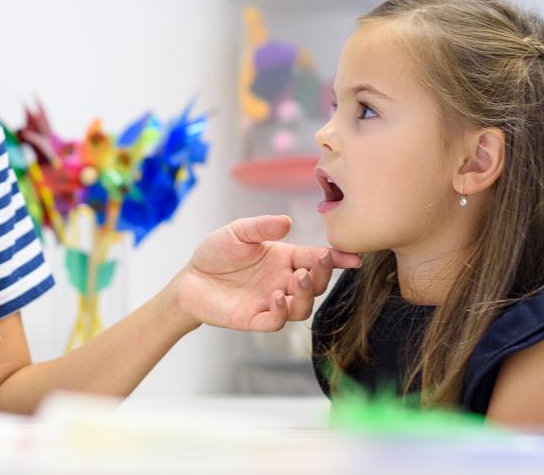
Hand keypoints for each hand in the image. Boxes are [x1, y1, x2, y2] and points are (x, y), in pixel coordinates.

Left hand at [174, 215, 360, 331]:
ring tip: (297, 279)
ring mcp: (271, 302)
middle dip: (323, 276)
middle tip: (317, 265)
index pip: (317, 259)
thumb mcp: (238, 232)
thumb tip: (288, 221)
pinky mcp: (255, 318)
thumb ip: (262, 227)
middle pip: (317, 284)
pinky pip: (277, 321)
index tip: (354, 257)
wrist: (190, 278)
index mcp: (285, 258)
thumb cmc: (216, 253)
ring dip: (306, 295)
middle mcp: (283, 281)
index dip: (337, 259)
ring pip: (303, 307)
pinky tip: (277, 297)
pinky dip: (282, 311)